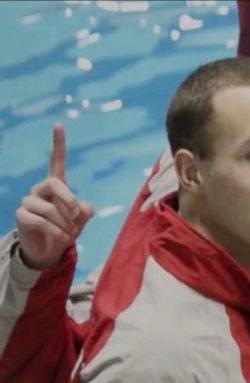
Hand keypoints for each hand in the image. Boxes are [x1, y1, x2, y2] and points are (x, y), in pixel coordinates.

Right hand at [15, 124, 93, 269]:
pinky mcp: (21, 216)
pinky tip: (63, 238)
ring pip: (50, 208)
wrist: (50, 249)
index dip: (58, 143)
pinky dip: (57, 232)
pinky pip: (41, 221)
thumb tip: (83, 208)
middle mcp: (40, 189)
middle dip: (69, 200)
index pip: (56, 161)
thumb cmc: (67, 229)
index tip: (59, 124)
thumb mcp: (82, 220)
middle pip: (54, 183)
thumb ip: (86, 211)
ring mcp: (28, 201)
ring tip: (69, 233)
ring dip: (65, 224)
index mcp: (56, 185)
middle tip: (77, 216)